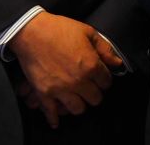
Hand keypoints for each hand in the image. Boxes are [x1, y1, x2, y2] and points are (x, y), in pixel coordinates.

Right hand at [8, 12, 120, 126]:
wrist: (32, 32)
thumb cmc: (59, 29)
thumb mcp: (88, 32)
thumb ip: (105, 49)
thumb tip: (117, 63)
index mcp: (91, 66)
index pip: (106, 82)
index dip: (105, 79)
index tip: (101, 77)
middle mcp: (78, 81)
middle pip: (95, 99)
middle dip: (95, 92)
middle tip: (90, 87)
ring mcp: (61, 89)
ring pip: (78, 109)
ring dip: (80, 104)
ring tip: (77, 97)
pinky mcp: (45, 93)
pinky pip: (52, 112)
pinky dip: (54, 118)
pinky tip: (57, 121)